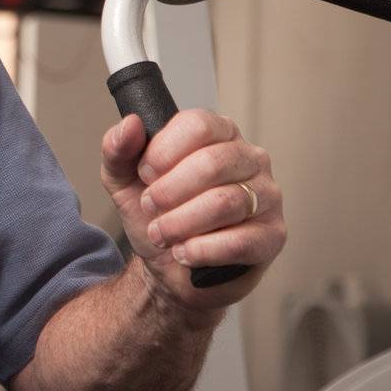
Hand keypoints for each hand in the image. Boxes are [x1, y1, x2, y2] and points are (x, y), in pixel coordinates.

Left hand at [100, 109, 284, 314]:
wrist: (167, 266)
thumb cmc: (156, 214)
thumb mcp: (124, 179)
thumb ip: (118, 149)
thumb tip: (130, 124)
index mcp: (218, 134)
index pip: (198, 125)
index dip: (163, 151)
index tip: (145, 174)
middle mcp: (249, 159)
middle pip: (212, 163)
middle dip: (168, 192)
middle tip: (150, 207)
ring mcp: (267, 197)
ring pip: (225, 203)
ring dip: (180, 223)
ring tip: (161, 234)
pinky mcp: (273, 236)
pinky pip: (240, 241)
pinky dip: (201, 250)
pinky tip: (184, 252)